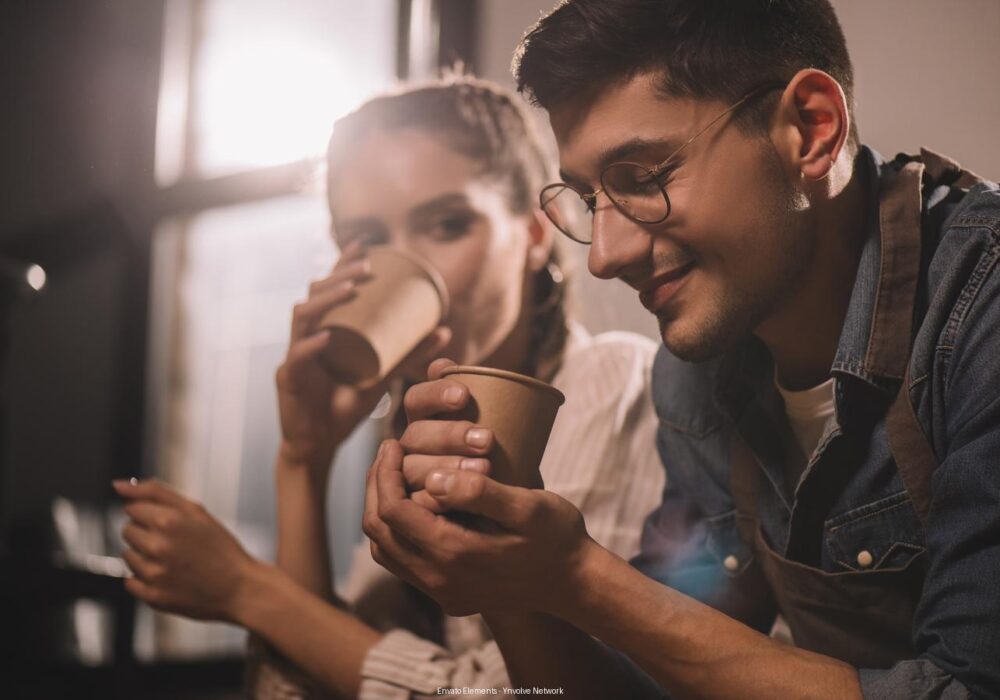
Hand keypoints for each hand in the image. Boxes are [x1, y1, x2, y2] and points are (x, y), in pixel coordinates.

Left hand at [113, 479, 256, 621]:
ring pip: (127, 556)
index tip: (171, 523)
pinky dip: (145, 578)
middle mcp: (157, 547)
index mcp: (168, 521)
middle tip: (174, 542)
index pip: (132, 508)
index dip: (152, 513)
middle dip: (145, 533)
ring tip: (173, 560)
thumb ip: (154, 492)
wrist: (240, 587)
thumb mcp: (195, 511)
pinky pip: (130, 581)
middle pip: (126, 531)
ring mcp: (154, 574)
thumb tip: (117, 485)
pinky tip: (169, 577)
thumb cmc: (219, 546)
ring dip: (144, 556)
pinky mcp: (152, 597)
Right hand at [276, 241, 449, 472]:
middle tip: (365, 266)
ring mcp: (294, 357)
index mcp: (325, 330)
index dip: (343, 263)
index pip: (330, 289)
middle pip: (314, 295)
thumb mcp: (384, 376)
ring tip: (350, 290)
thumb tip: (445, 329)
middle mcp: (306, 337)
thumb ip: (410, 354)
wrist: (320, 445)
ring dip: (325, 300)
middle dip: (338, 275)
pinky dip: (310, 346)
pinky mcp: (288, 381)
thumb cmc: (346, 407)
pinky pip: (296, 359)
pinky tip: (327, 336)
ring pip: (302, 318)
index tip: (366, 244)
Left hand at [361, 440, 594, 616]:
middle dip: (376, 488)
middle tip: (387, 454)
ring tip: (393, 475)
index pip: (393, 511)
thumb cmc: (557, 537)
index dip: (385, 473)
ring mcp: (442, 592)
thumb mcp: (529, 507)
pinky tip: (414, 504)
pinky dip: (397, 531)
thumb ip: (480, 492)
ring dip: (383, 510)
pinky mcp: (448, 596)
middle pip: (379, 532)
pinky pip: (404, 564)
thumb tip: (432, 479)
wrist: (575, 584)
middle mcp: (440, 580)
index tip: (393, 444)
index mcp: (454, 553)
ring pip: (385, 551)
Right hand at [397, 358, 496, 510]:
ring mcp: (413, 478)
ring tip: (485, 469)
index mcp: (428, 419)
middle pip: (415, 434)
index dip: (435, 394)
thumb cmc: (511, 460)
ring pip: (411, 469)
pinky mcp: (418, 510)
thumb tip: (443, 363)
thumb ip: (481, 398)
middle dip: (449, 434)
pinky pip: (412, 506)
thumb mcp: (507, 430)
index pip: (418, 400)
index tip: (464, 395)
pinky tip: (452, 503)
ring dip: (444, 467)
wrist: (522, 509)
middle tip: (487, 439)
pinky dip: (430, 500)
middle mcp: (416, 447)